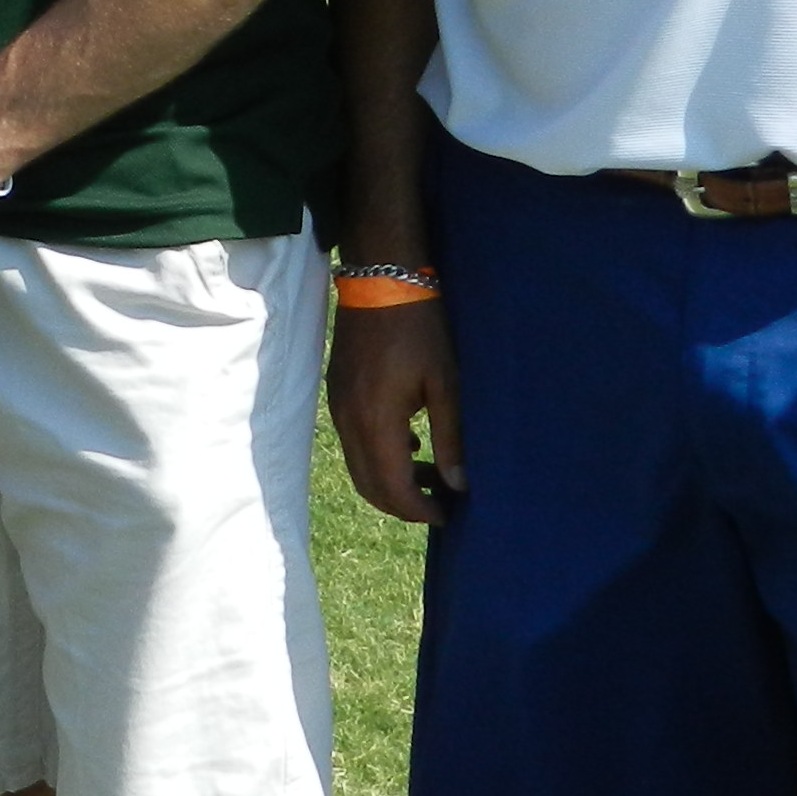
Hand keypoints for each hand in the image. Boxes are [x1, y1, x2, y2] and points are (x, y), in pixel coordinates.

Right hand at [327, 281, 460, 522]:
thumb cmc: (420, 329)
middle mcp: (349, 420)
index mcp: (377, 420)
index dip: (419, 511)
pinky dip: (377, 459)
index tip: (447, 515)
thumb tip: (459, 484)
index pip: (393, 488)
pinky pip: (353, 444)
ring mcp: (338, 408)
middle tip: (440, 502)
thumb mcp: (445, 383)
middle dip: (403, 505)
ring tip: (430, 476)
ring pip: (358, 467)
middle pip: (370, 486)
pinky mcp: (337, 395)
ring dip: (390, 483)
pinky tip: (410, 446)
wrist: (381, 281)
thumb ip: (450, 438)